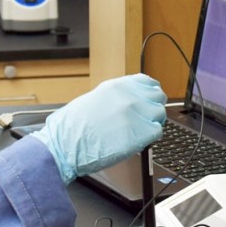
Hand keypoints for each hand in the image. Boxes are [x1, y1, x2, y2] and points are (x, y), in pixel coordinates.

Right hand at [30, 73, 166, 182]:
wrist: (65, 144)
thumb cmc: (72, 127)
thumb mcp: (94, 100)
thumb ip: (115, 98)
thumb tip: (127, 104)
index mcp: (117, 86)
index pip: (147, 82)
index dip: (150, 93)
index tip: (149, 100)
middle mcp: (129, 96)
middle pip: (158, 96)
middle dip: (154, 107)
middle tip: (146, 119)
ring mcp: (136, 113)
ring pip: (160, 114)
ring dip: (153, 123)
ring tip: (140, 131)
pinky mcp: (140, 132)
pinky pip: (157, 132)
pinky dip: (150, 138)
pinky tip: (138, 141)